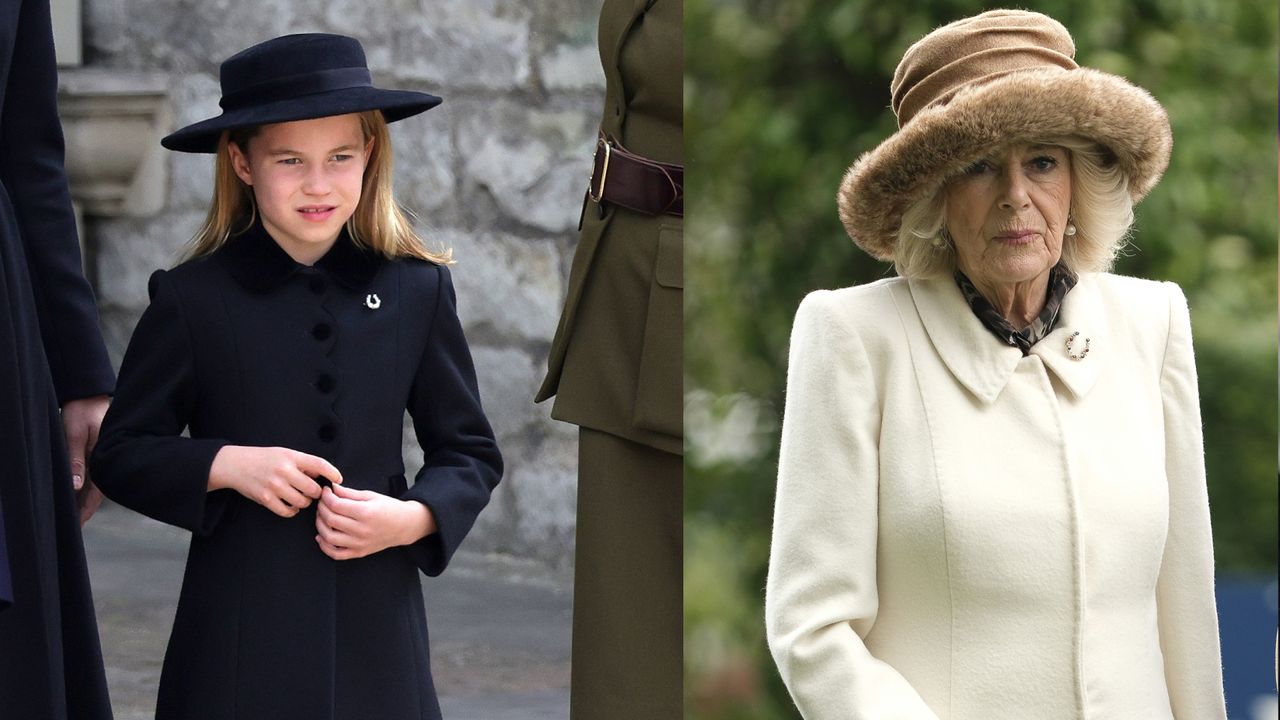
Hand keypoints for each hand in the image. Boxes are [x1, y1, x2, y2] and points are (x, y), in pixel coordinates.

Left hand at [62, 395, 109, 524]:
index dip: (85, 511)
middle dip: (85, 509)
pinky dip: (85, 486)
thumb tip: (75, 486)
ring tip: (75, 513)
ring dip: (84, 498)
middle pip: (96, 492)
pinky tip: (78, 491)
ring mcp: (103, 457)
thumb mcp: (74, 434)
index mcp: (103, 459)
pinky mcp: (99, 452)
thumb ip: (76, 460)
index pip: (94, 494)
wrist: (90, 394)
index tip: (77, 526)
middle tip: (75, 525)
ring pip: (95, 484)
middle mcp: (106, 460)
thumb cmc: (82, 411)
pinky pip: (94, 474)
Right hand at [208, 446, 342, 517]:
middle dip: (316, 493)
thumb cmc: (264, 458)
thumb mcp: (284, 453)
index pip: (319, 464)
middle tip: (313, 492)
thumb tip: (323, 474)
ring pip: (302, 502)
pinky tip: (291, 505)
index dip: (332, 473)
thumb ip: (303, 463)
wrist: (235, 464)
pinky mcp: (265, 499)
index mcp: (291, 457)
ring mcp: (274, 486)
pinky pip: (287, 511)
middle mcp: (284, 471)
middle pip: (313, 489)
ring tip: (301, 497)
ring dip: (305, 502)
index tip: (339, 479)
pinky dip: (292, 511)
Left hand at [315, 483, 435, 559]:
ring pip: (329, 537)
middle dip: (322, 508)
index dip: (326, 497)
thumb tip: (332, 488)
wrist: (405, 525)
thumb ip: (349, 493)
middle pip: (330, 519)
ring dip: (320, 525)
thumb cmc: (390, 508)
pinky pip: (336, 554)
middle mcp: (362, 530)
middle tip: (322, 502)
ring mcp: (360, 543)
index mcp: (366, 513)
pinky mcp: (359, 552)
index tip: (326, 491)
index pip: (336, 505)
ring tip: (322, 516)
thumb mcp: (371, 496)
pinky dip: (324, 546)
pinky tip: (322, 536)